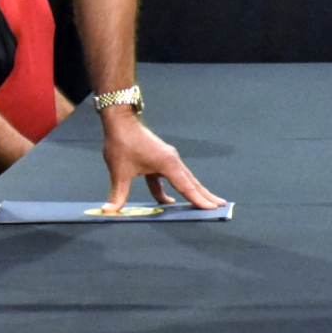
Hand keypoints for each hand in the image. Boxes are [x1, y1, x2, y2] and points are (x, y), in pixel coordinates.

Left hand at [100, 107, 226, 211]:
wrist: (120, 122)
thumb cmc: (122, 143)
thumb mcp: (120, 171)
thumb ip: (118, 193)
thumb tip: (109, 211)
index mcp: (167, 164)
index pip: (186, 186)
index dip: (198, 199)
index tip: (212, 208)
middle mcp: (172, 161)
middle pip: (192, 182)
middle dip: (205, 195)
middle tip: (221, 205)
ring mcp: (167, 159)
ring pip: (183, 179)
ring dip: (192, 192)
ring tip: (205, 203)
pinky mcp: (160, 159)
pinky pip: (169, 178)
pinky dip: (171, 190)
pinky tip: (169, 202)